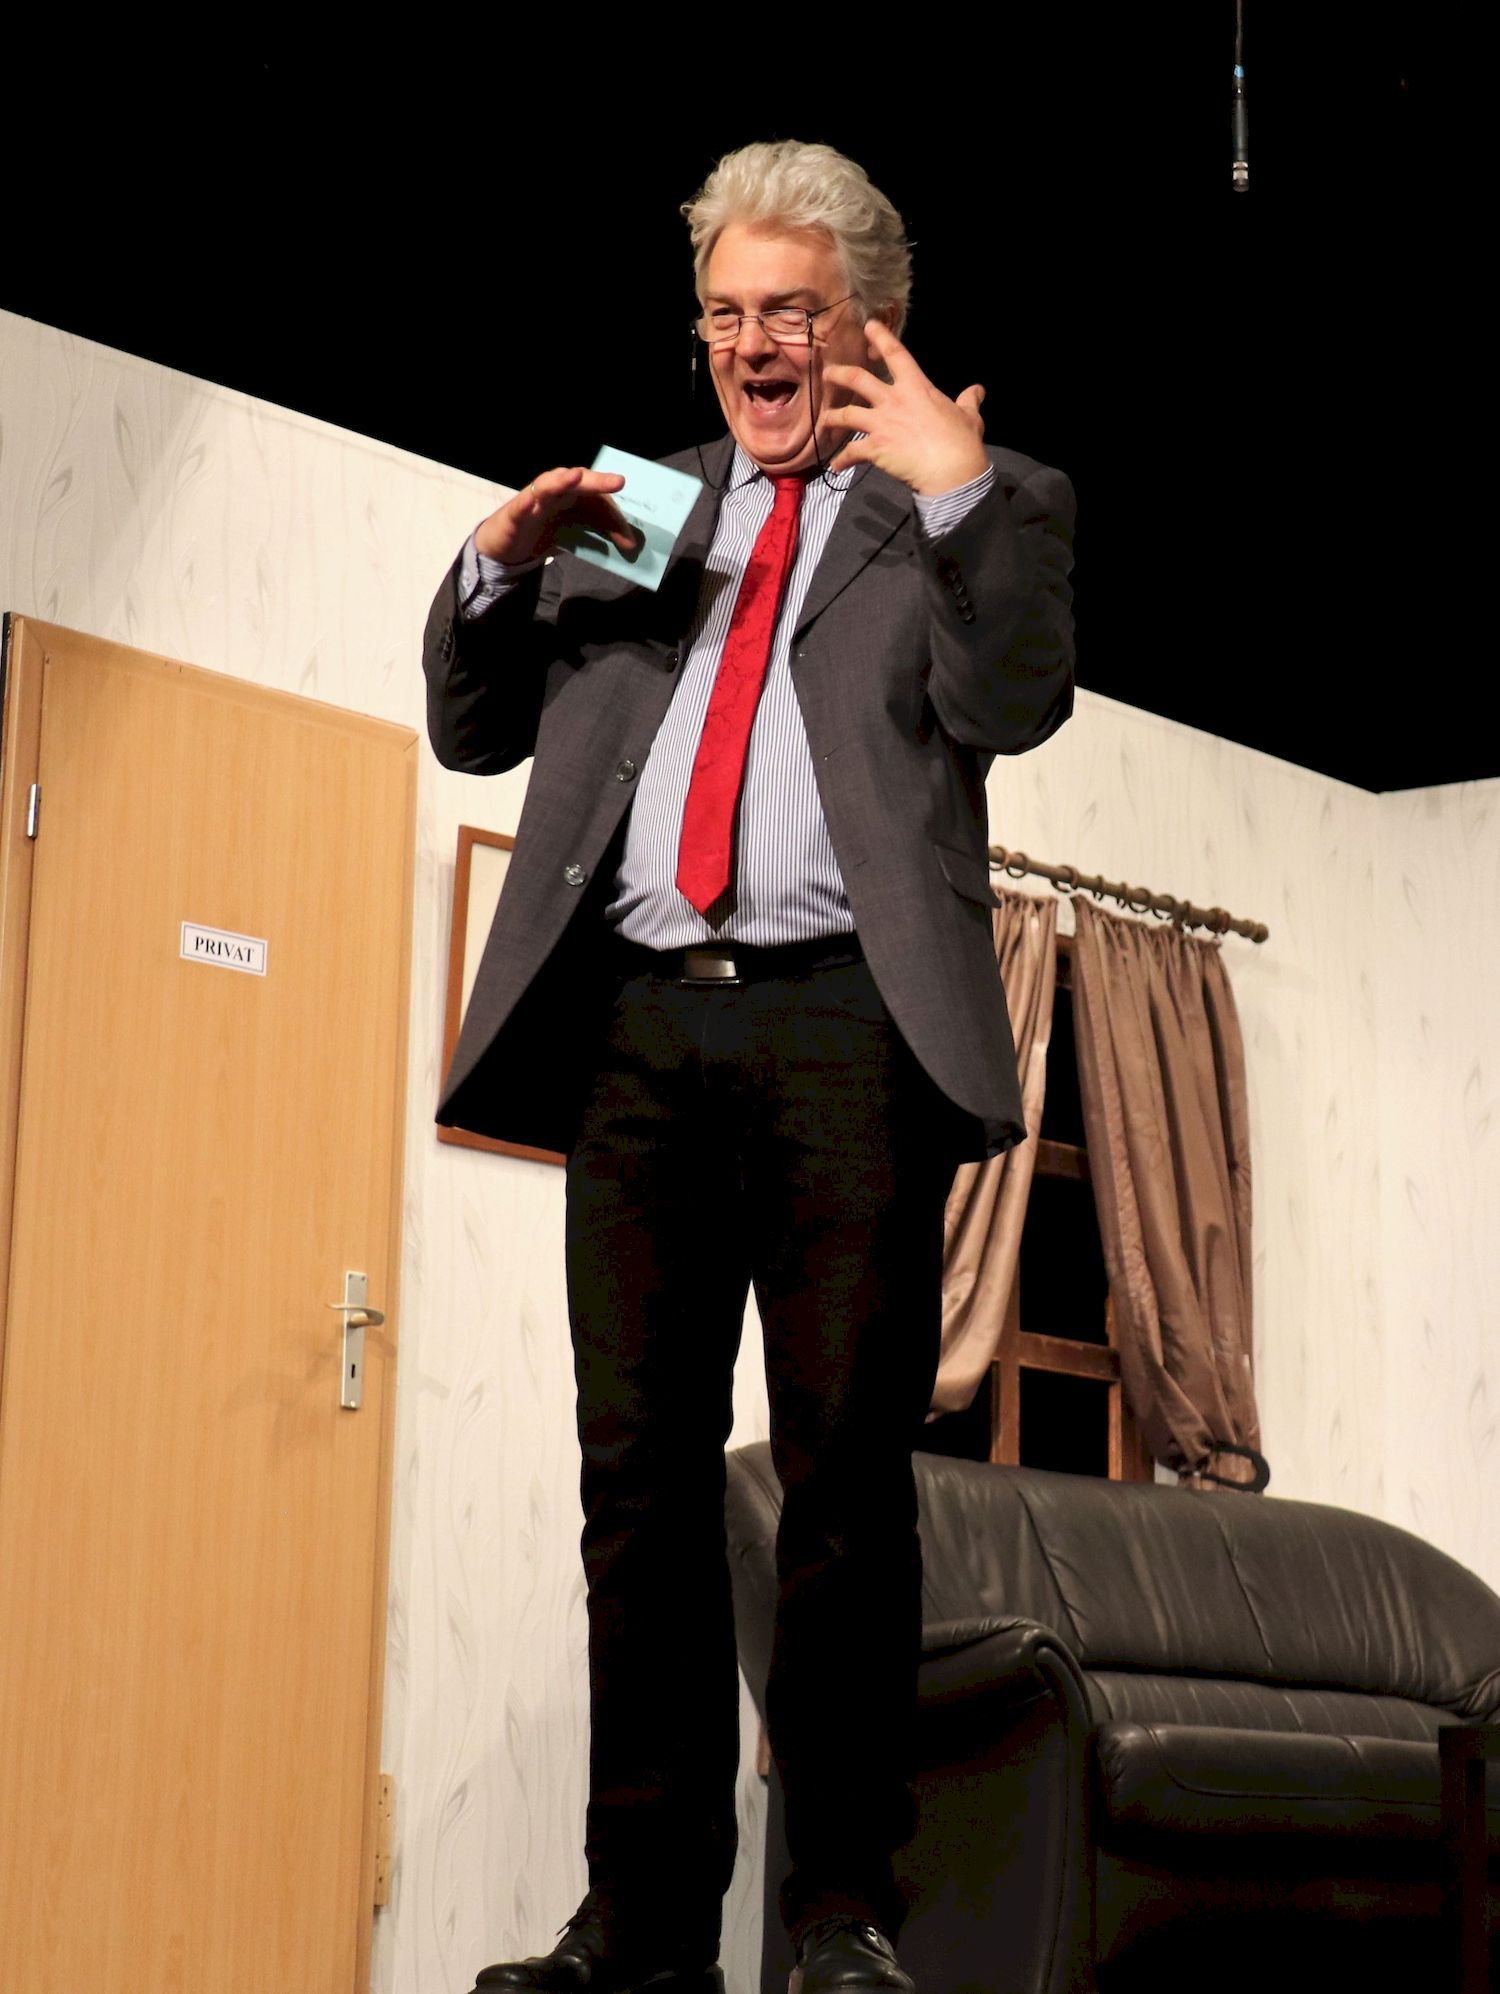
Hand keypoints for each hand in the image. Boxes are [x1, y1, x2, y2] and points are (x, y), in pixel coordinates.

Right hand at [474, 466, 641, 564]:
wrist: (508, 545)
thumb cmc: (545, 531)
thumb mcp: (578, 535)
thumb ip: (601, 535)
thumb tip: (632, 546)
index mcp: (573, 495)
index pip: (596, 497)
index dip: (613, 514)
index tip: (629, 535)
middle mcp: (555, 492)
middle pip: (576, 482)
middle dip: (596, 481)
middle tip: (618, 481)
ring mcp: (534, 501)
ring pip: (547, 485)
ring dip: (562, 480)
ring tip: (576, 476)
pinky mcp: (515, 515)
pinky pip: (520, 507)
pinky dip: (526, 502)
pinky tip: (533, 501)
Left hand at [822, 320, 988, 494]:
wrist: (951, 471)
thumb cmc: (962, 442)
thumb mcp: (969, 417)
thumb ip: (969, 401)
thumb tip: (977, 390)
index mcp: (916, 387)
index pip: (896, 353)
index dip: (880, 337)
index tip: (868, 326)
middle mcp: (894, 401)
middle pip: (858, 379)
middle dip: (839, 374)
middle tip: (827, 374)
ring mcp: (882, 424)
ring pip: (846, 414)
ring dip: (832, 417)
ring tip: (824, 420)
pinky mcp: (875, 449)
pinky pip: (851, 453)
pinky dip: (842, 460)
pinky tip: (836, 466)